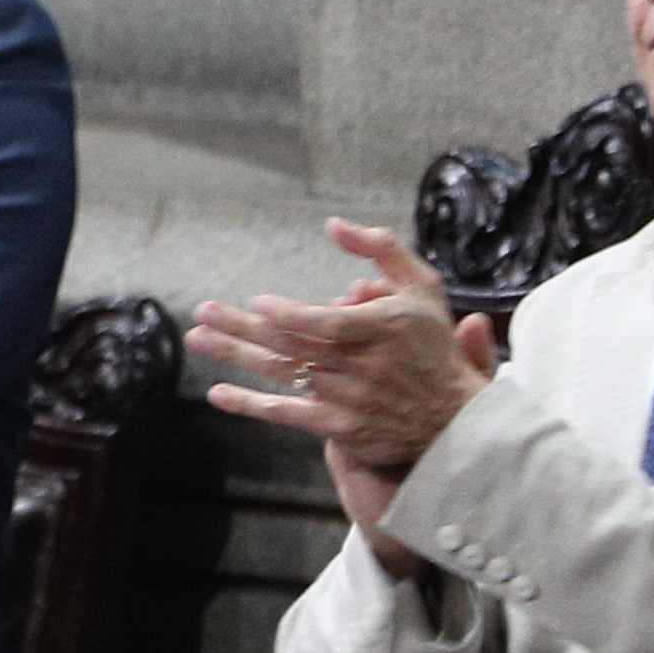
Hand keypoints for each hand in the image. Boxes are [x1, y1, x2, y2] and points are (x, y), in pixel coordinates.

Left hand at [193, 227, 499, 574]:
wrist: (454, 418)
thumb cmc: (433, 344)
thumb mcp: (422, 287)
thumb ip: (381, 250)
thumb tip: (334, 226)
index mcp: (383, 328)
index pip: (328, 324)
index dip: (290, 316)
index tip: (258, 304)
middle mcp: (362, 365)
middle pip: (293, 345)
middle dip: (243, 327)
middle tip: (203, 312)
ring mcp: (348, 398)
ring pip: (283, 374)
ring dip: (237, 356)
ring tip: (199, 338)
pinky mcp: (339, 427)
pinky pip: (287, 414)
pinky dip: (251, 404)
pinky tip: (219, 393)